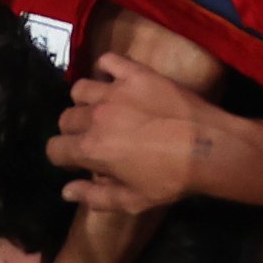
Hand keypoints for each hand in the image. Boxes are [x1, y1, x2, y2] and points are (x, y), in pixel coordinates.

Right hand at [48, 51, 208, 211]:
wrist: (208, 148)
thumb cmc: (172, 179)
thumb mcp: (133, 201)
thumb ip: (95, 197)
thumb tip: (66, 192)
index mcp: (92, 149)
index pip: (54, 148)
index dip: (62, 158)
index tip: (77, 161)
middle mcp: (96, 116)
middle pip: (66, 118)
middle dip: (73, 131)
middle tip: (94, 139)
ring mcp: (115, 91)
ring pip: (80, 89)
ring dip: (85, 102)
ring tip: (102, 110)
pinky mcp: (136, 74)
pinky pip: (108, 61)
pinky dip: (105, 68)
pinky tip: (113, 80)